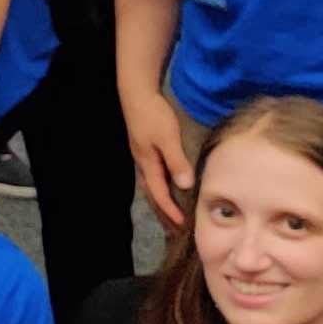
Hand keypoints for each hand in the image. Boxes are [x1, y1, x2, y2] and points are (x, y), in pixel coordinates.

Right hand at [123, 86, 197, 228]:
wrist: (137, 94)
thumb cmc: (153, 115)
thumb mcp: (167, 138)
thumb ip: (176, 161)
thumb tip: (186, 185)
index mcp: (148, 164)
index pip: (159, 194)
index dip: (170, 210)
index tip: (182, 225)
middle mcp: (143, 164)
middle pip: (152, 195)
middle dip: (163, 213)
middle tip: (174, 230)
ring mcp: (142, 157)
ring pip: (151, 187)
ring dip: (160, 203)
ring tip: (169, 215)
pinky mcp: (145, 149)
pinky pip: (152, 177)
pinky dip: (159, 189)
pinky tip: (165, 188)